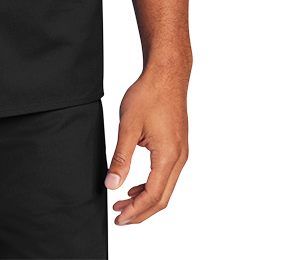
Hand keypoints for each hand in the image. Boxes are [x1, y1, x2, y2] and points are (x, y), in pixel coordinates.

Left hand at [104, 64, 188, 225]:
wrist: (167, 74)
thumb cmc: (149, 94)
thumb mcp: (128, 126)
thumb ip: (121, 158)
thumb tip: (112, 184)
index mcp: (168, 156)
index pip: (153, 196)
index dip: (135, 211)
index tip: (119, 218)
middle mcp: (179, 158)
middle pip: (162, 198)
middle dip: (140, 212)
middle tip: (119, 217)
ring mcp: (181, 153)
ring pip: (165, 188)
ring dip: (145, 199)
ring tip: (123, 202)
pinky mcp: (177, 146)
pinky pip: (166, 175)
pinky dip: (151, 185)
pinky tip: (135, 185)